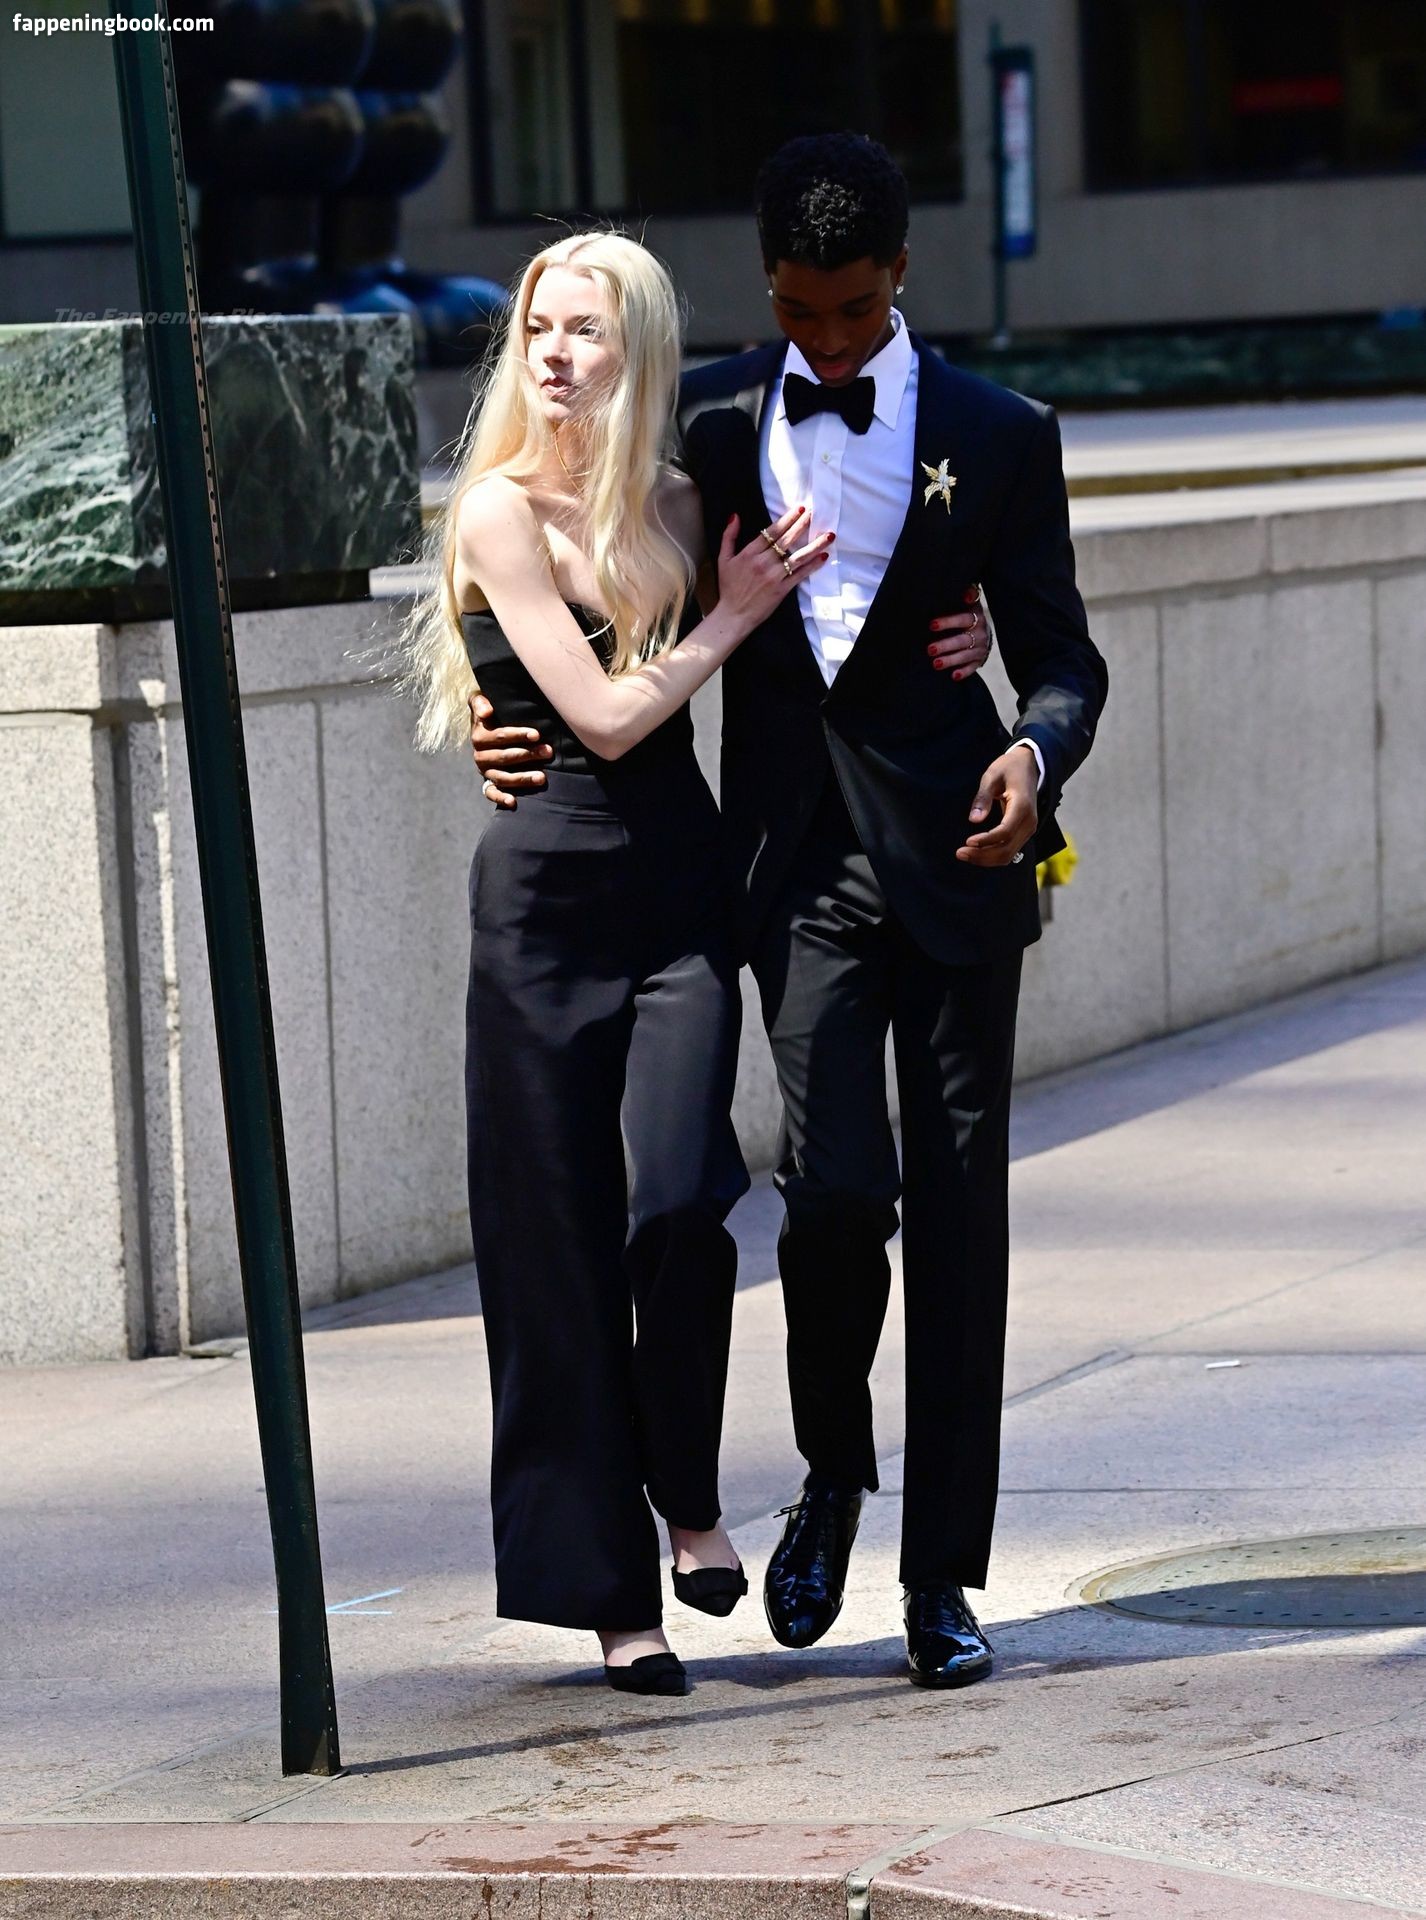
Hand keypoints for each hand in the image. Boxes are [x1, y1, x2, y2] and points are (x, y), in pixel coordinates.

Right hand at [468, 688, 550, 811]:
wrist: (484, 729)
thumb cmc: (490, 712)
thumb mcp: (480, 700)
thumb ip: (480, 701)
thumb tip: (487, 711)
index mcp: (479, 736)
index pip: (499, 736)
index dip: (518, 735)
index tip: (536, 734)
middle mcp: (480, 755)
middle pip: (505, 757)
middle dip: (527, 755)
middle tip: (548, 752)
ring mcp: (484, 771)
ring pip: (503, 777)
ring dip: (522, 778)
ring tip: (542, 777)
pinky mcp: (488, 783)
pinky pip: (491, 793)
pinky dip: (500, 798)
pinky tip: (513, 802)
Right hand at [716, 505, 833, 635]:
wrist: (733, 615)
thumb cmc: (728, 588)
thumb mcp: (723, 560)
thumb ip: (728, 537)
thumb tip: (735, 516)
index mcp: (749, 553)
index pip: (771, 532)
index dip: (787, 520)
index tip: (799, 509)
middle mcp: (763, 563)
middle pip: (786, 540)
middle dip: (802, 525)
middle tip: (815, 513)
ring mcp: (774, 576)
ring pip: (798, 557)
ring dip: (815, 545)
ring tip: (829, 535)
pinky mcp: (782, 590)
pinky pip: (800, 575)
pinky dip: (812, 566)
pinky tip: (823, 557)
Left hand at [927, 584, 990, 679]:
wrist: (984, 631)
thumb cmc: (967, 614)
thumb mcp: (969, 603)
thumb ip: (967, 595)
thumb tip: (966, 594)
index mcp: (976, 616)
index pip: (963, 619)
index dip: (948, 622)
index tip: (931, 625)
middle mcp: (980, 632)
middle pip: (962, 640)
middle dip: (946, 645)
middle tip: (929, 649)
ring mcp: (981, 647)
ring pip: (966, 655)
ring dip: (951, 660)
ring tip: (936, 663)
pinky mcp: (980, 660)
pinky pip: (973, 667)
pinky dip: (964, 672)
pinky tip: (953, 676)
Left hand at [957, 746, 1038, 866]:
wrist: (1028, 765)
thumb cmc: (1008, 768)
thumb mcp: (992, 776)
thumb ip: (983, 797)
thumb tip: (973, 820)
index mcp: (1022, 806)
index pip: (1005, 832)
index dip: (986, 840)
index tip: (967, 841)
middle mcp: (1029, 822)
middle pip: (1006, 849)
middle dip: (982, 855)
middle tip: (959, 853)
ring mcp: (1028, 829)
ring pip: (1008, 855)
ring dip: (986, 859)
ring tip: (964, 854)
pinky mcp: (1023, 833)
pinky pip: (1009, 851)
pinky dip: (992, 856)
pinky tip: (976, 852)